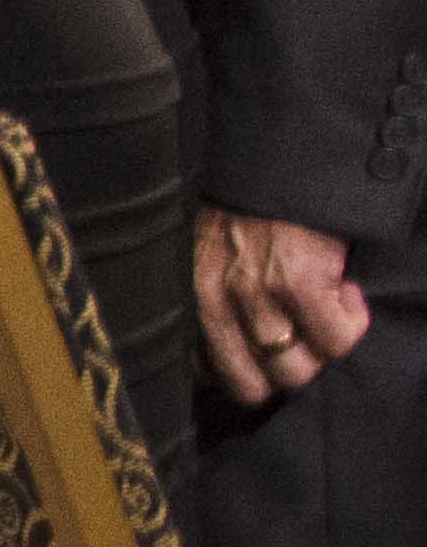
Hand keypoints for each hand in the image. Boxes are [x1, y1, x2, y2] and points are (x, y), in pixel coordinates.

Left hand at [200, 204, 378, 405]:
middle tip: (307, 340)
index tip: (264, 371)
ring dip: (322, 349)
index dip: (246, 382)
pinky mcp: (301, 284)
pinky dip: (351, 323)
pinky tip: (347, 293)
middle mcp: (220, 301)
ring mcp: (259, 293)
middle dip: (291, 371)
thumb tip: (214, 367)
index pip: (210, 373)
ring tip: (327, 312)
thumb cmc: (247, 214)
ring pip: (299, 369)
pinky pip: (336, 339)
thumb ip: (215, 306)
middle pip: (262, 383)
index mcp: (195, 298)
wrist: (280, 164)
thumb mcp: (211, 259)